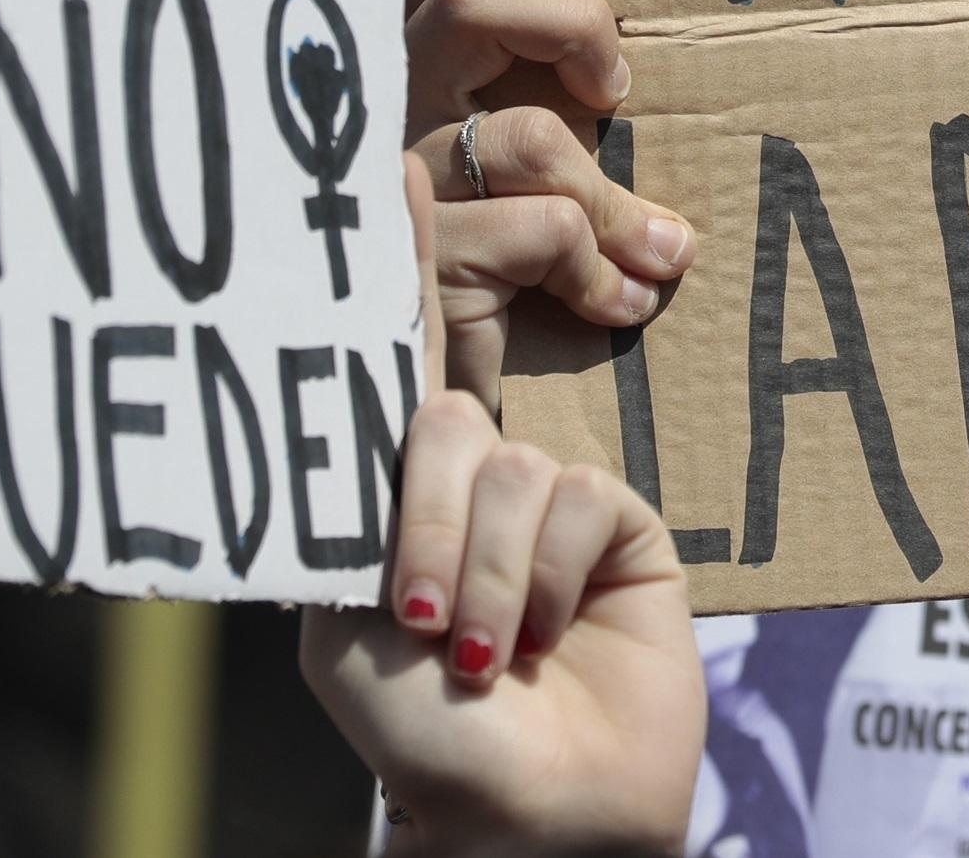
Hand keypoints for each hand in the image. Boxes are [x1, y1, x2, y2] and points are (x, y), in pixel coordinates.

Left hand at [303, 172, 702, 856]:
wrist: (533, 815)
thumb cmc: (416, 737)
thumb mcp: (349, 621)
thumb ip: (367, 501)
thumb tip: (389, 387)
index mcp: (382, 494)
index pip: (381, 368)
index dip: (392, 267)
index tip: (395, 174)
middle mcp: (461, 479)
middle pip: (445, 417)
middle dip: (435, 523)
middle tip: (421, 620)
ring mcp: (544, 493)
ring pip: (512, 467)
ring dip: (488, 579)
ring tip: (484, 658)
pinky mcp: (620, 517)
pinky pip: (578, 496)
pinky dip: (551, 578)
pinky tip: (551, 634)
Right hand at [402, 0, 694, 402]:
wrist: (420, 397)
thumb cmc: (484, 256)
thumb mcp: (510, 152)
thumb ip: (541, 85)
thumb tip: (633, 53)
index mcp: (395, 51)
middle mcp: (376, 104)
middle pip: (465, 7)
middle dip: (573, 26)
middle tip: (618, 88)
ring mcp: (388, 183)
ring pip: (532, 137)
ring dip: (617, 197)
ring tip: (662, 247)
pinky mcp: (411, 264)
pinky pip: (542, 231)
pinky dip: (602, 269)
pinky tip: (620, 302)